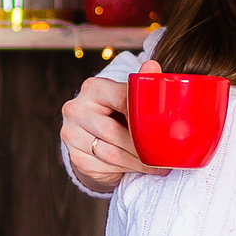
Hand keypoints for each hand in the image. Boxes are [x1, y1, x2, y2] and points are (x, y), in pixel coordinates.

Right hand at [61, 63, 160, 188]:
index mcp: (92, 88)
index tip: (164, 126)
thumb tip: (153, 66)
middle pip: (114, 131)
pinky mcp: (76, 157)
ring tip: (158, 164)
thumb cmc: (115, 111)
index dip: (142, 114)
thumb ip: (141, 82)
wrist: (91, 135)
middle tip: (164, 153)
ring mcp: (72, 134)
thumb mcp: (126, 95)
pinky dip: (126, 169)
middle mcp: (76, 109)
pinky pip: (106, 167)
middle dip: (142, 145)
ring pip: (112, 153)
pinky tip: (140, 169)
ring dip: (138, 162)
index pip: (120, 99)